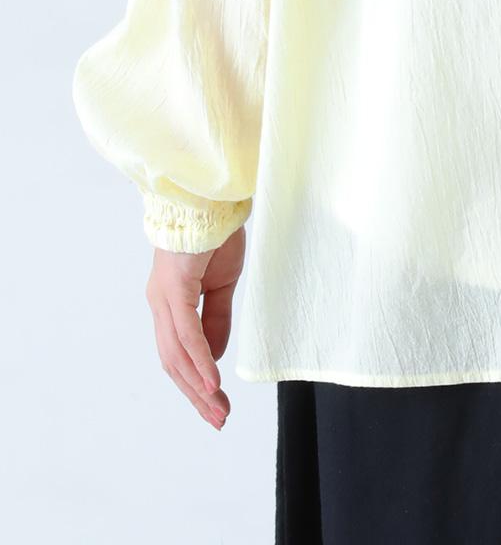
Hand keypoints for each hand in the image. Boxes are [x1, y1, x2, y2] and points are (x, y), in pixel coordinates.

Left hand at [145, 225, 244, 429]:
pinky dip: (199, 361)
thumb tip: (214, 357)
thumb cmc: (214, 234)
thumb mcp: (222, 283)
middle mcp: (160, 305)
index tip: (216, 404)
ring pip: (176, 355)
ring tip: (218, 409)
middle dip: (195, 395)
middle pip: (173, 363)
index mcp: (170, 303)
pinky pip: (187, 334)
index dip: (195, 382)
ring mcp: (164, 298)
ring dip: (198, 387)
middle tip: (218, 419)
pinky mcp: (175, 289)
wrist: (210, 199)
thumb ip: (216, 319)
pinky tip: (212, 382)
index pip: (178, 354)